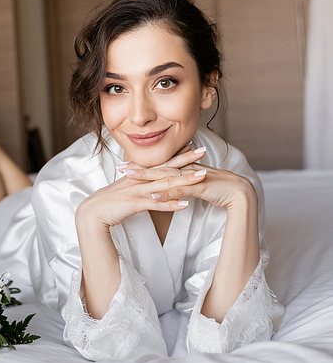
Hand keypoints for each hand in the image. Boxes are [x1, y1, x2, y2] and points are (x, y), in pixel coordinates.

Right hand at [75, 146, 207, 230]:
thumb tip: (151, 186)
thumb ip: (138, 185)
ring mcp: (138, 191)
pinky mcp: (134, 203)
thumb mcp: (125, 190)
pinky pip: (156, 204)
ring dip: (185, 180)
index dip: (178, 154)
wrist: (91, 213)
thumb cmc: (108, 203)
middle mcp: (140, 180)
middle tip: (204, 151)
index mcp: (139, 176)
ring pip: (165, 184)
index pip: (162, 162)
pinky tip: (185, 205)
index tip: (193, 146)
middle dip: (187, 160)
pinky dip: (171, 204)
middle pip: (167, 168)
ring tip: (202, 176)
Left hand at [119, 147, 257, 212]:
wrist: (242, 193)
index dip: (143, 166)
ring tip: (128, 177)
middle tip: (119, 167)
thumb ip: (186, 185)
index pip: (161, 166)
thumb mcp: (200, 187)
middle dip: (138, 168)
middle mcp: (187, 170)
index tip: (125, 166)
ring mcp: (193, 177)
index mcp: (186, 169)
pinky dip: (166, 193)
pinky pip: (180, 190)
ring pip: (165, 176)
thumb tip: (174, 189)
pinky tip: (152, 196)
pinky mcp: (200, 186)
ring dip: (146, 176)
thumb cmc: (222, 191)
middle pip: (158, 168)